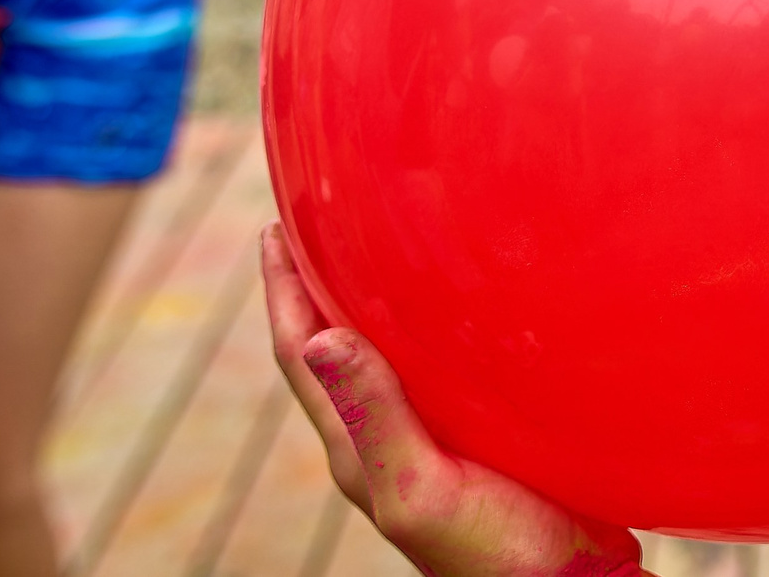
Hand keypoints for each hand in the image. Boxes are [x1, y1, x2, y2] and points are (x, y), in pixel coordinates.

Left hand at [262, 225, 649, 576]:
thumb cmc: (494, 550)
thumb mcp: (423, 488)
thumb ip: (375, 418)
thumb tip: (318, 339)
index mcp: (356, 448)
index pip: (300, 355)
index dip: (283, 290)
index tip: (274, 229)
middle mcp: (382, 439)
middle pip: (331, 348)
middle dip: (315, 285)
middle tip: (314, 224)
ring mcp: (429, 438)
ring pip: (381, 356)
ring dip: (366, 302)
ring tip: (373, 251)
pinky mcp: (478, 435)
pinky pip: (433, 368)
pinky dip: (424, 327)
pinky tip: (455, 307)